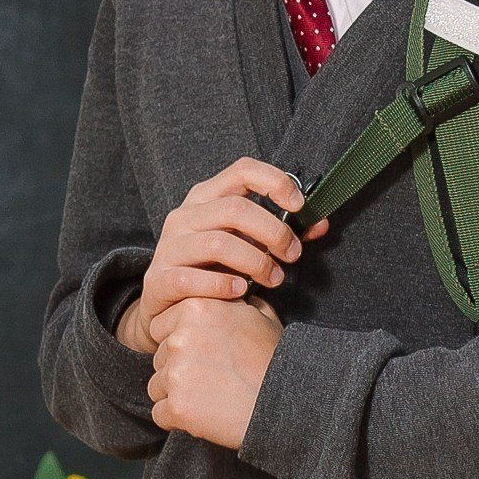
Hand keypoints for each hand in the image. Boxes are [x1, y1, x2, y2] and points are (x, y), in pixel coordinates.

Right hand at [118, 159, 326, 356]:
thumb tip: (319, 223)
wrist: (165, 307)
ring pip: (218, 244)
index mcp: (206, 198)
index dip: (275, 182)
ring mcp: (169, 247)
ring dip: (256, 262)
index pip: (243, 170)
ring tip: (273, 278)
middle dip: (273, 232)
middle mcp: (184, 216)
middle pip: (235, 208)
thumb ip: (280, 233)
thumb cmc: (212, 270)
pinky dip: (222, 285)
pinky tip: (240, 292)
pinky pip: (191, 279)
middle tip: (293, 255)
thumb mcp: (246, 245)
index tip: (299, 206)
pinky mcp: (159, 280)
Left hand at [148, 296, 282, 449]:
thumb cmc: (276, 361)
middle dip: (179, 369)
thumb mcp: (261, 318)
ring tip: (212, 398)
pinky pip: (161, 414)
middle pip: (159, 356)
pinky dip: (178, 419)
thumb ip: (234, 303)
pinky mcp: (177, 406)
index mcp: (196, 308)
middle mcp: (180, 337)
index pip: (161, 326)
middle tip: (214, 379)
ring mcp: (177, 373)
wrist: (286, 403)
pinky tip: (206, 416)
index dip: (182, 344)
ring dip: (178, 394)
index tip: (205, 355)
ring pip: (157, 386)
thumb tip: (231, 296)